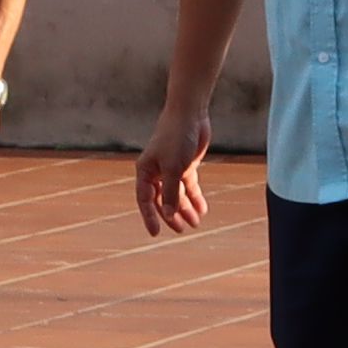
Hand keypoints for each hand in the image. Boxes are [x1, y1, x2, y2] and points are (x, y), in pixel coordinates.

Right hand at [134, 110, 212, 241]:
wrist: (190, 114)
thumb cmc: (176, 138)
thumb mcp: (173, 168)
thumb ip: (170, 193)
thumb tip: (168, 215)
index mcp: (145, 171)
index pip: (145, 199)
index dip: (149, 217)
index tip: (155, 234)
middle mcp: (156, 172)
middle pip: (162, 199)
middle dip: (171, 215)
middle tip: (181, 230)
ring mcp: (171, 168)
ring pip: (177, 194)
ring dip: (185, 208)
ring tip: (195, 224)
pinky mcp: (186, 165)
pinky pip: (189, 186)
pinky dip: (195, 197)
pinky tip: (202, 209)